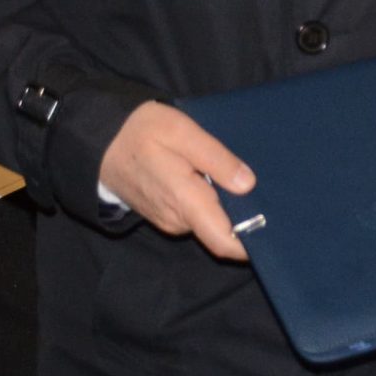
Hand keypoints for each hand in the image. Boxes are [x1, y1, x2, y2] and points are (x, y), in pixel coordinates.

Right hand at [97, 101, 257, 258]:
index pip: (224, 241)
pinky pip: (196, 215)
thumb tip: (248, 184)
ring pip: (209, 222)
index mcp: (185, 201)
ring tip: (239, 177)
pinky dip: (210, 201)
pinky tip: (214, 178)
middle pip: (221, 230)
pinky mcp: (166, 215)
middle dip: (244, 216)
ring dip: (226, 205)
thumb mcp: (182, 132)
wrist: (99, 141)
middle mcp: (178, 220)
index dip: (252, 244)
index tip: (277, 232)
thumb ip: (216, 158)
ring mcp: (170, 220)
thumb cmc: (141, 131)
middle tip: (267, 190)